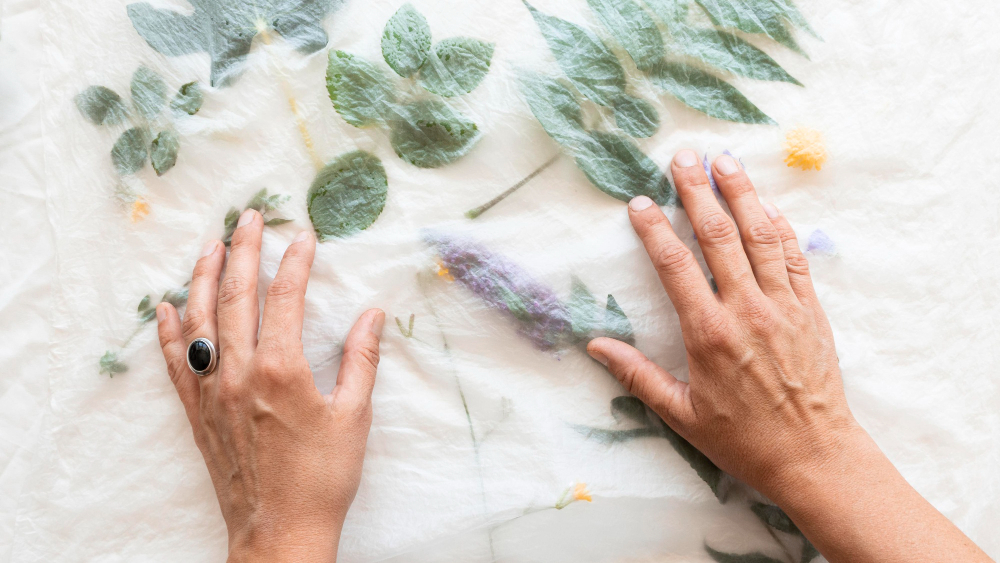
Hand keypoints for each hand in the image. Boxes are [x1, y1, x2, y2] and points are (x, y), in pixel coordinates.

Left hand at [155, 209, 383, 562]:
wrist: (281, 532)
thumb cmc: (323, 478)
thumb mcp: (354, 416)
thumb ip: (361, 360)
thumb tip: (373, 315)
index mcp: (281, 370)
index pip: (284, 298)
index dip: (293, 261)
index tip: (303, 235)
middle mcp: (239, 374)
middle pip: (235, 297)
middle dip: (241, 250)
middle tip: (247, 216)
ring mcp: (212, 393)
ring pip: (199, 322)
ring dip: (201, 278)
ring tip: (207, 245)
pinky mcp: (198, 414)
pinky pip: (176, 364)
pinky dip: (170, 332)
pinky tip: (167, 307)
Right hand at [587, 150, 991, 562]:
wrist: (814, 456)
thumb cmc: (744, 440)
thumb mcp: (681, 414)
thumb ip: (637, 375)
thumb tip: (595, 346)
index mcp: (709, 334)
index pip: (675, 266)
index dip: (654, 229)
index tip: (639, 202)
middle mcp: (747, 310)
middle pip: (719, 236)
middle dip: (698, 192)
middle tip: (683, 157)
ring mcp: (784, 306)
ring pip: (761, 237)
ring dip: (742, 194)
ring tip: (725, 161)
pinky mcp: (811, 310)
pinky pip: (795, 258)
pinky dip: (781, 227)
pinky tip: (768, 205)